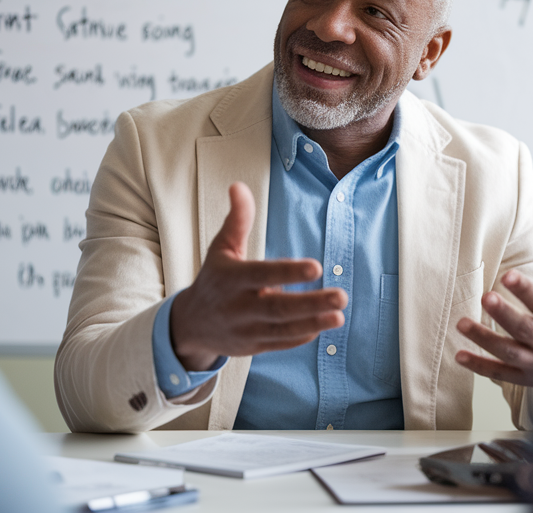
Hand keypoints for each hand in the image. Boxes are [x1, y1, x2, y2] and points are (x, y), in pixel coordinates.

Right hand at [169, 182, 347, 370]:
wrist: (191, 324)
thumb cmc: (214, 279)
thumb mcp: (221, 248)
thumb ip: (237, 220)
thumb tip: (239, 186)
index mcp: (231, 279)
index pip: (262, 275)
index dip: (288, 272)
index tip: (316, 267)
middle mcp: (238, 307)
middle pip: (278, 308)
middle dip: (311, 303)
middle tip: (342, 296)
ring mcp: (246, 330)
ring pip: (282, 329)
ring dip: (313, 322)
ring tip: (339, 314)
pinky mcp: (253, 346)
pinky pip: (280, 343)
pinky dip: (300, 337)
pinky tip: (322, 327)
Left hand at [454, 243, 532, 386]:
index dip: (526, 291)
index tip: (507, 274)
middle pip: (525, 329)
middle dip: (504, 314)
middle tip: (485, 297)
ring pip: (509, 352)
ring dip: (484, 339)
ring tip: (461, 323)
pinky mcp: (525, 378)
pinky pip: (500, 373)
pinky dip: (479, 367)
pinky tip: (459, 355)